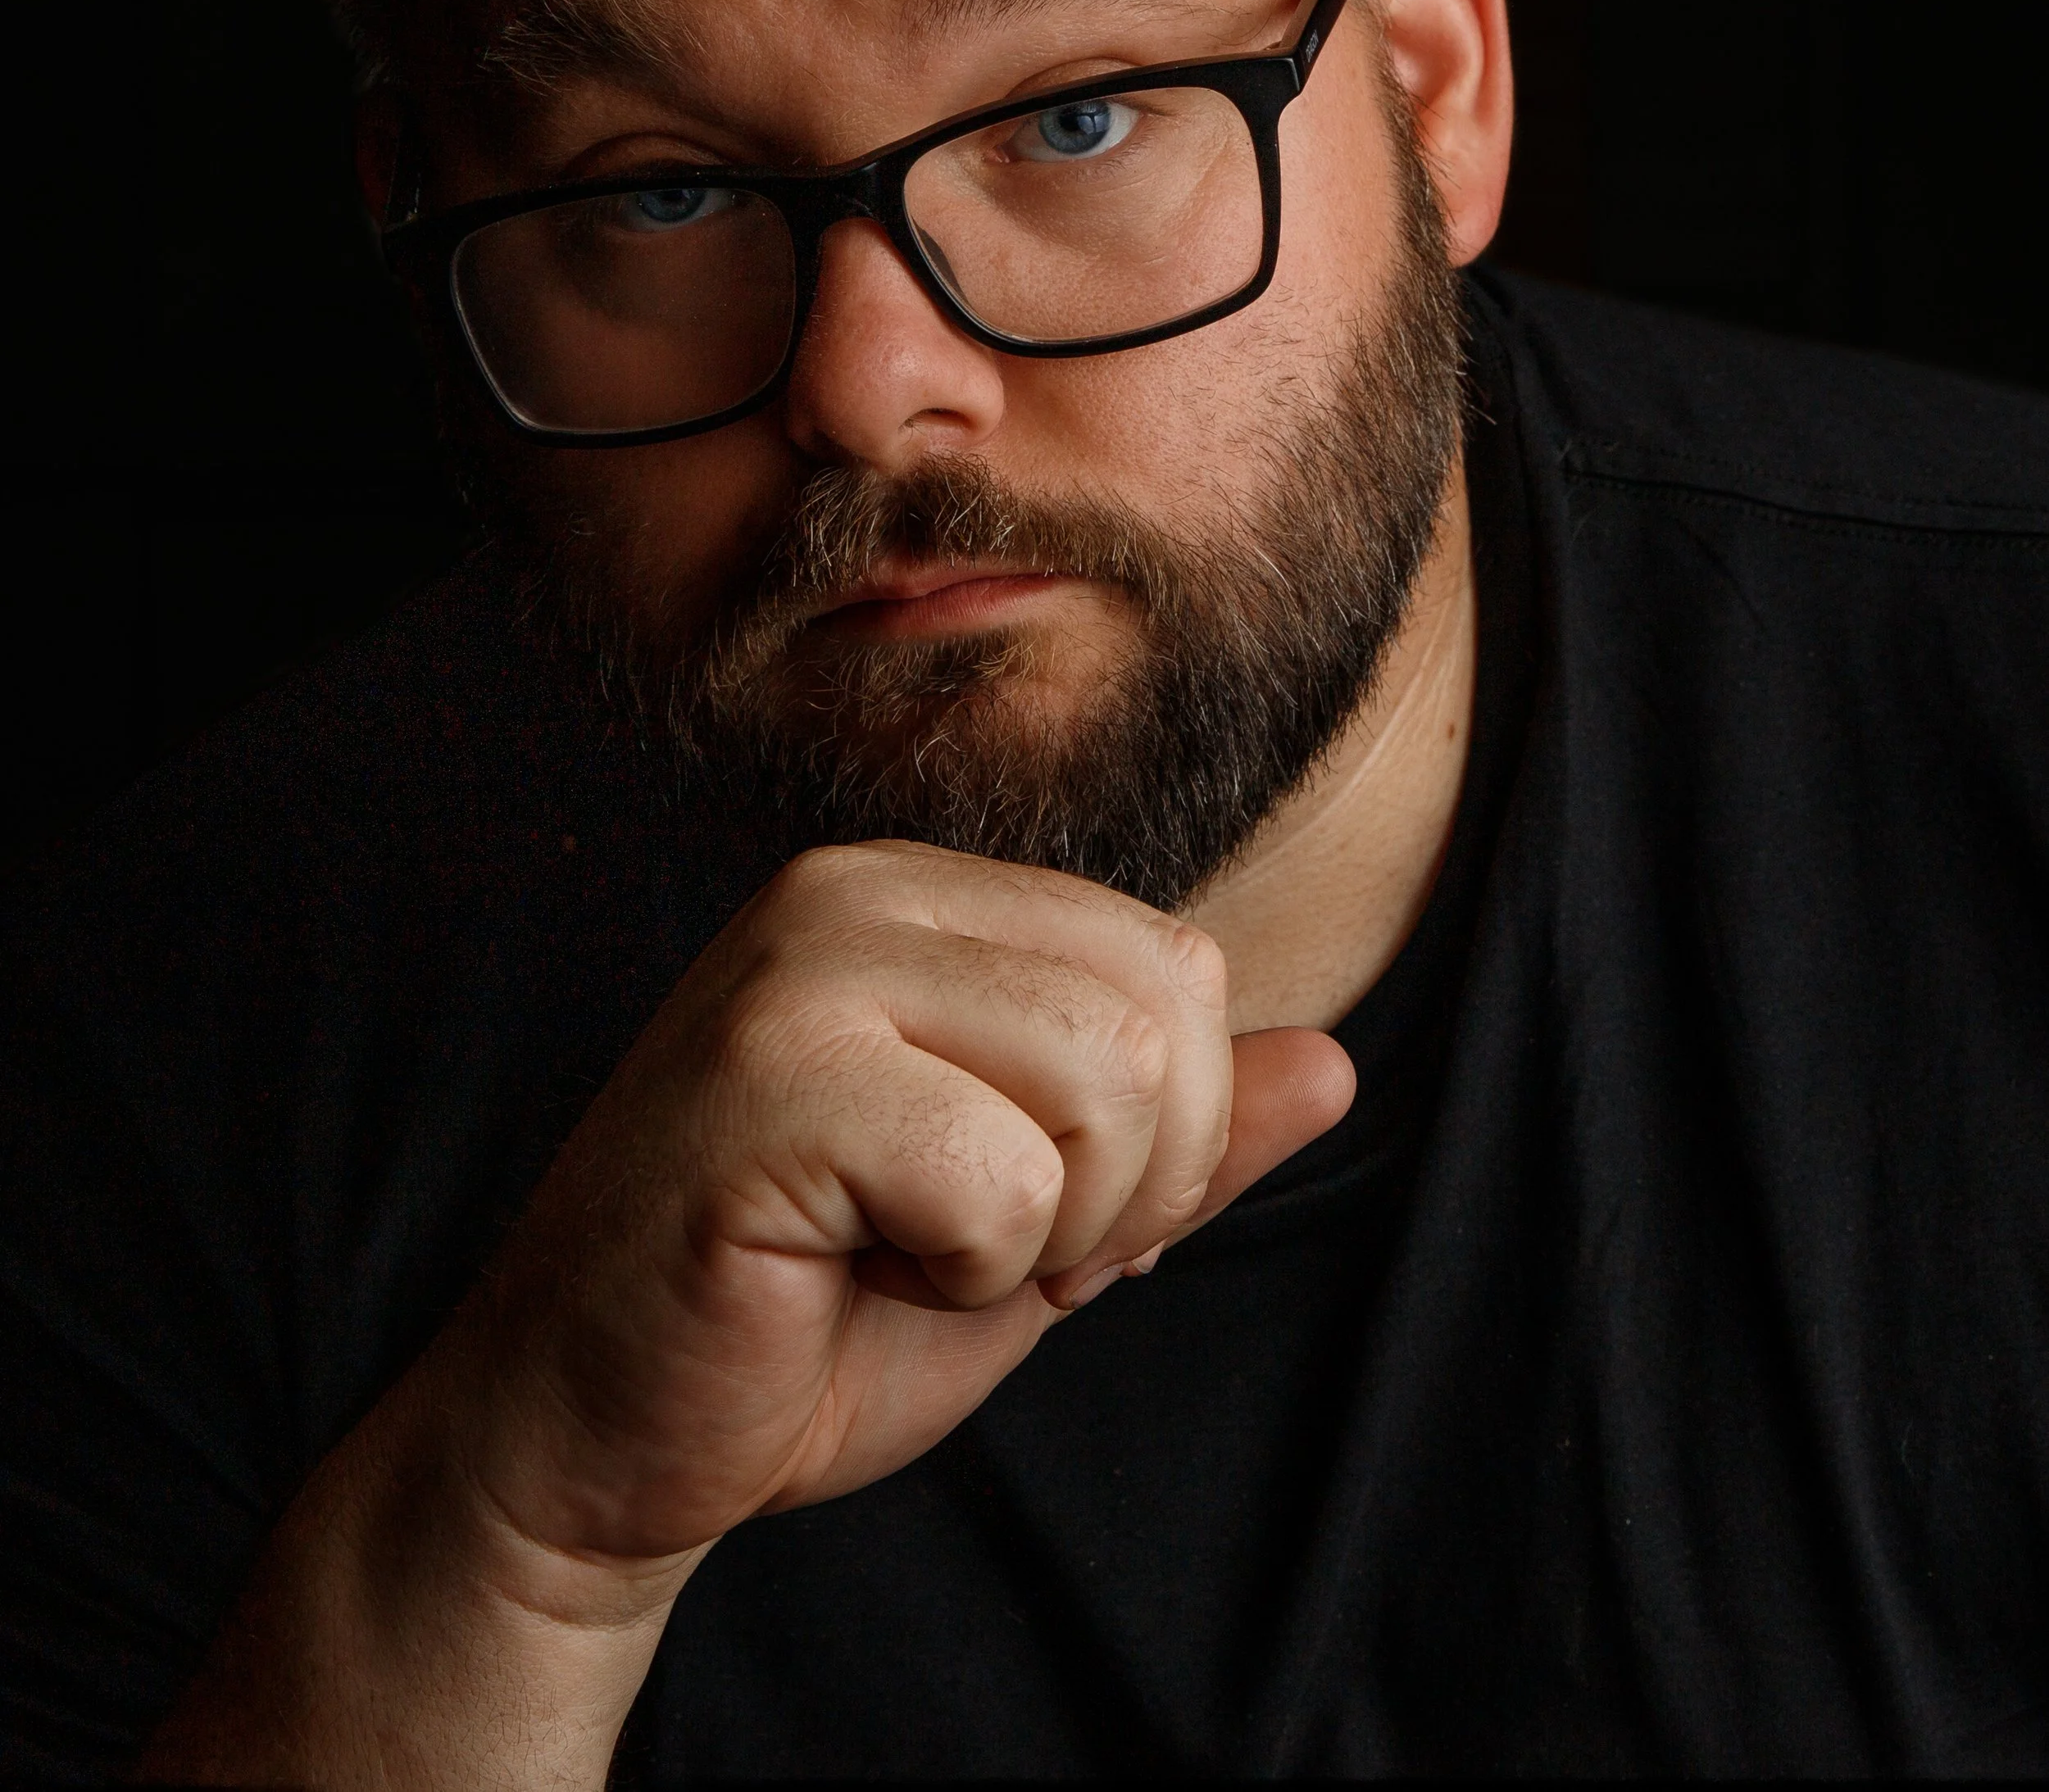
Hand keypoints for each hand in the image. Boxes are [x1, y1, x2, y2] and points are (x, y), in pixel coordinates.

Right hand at [447, 841, 1354, 1570]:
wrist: (590, 1440)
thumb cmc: (804, 1325)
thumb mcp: (1036, 1221)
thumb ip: (1174, 1136)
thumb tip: (1337, 1062)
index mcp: (917, 895)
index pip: (1173, 961)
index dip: (1157, 1137)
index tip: (1031, 1217)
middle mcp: (855, 890)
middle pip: (1162, 1008)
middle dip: (1125, 1182)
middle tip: (979, 1249)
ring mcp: (801, 970)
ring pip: (1107, 1076)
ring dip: (1046, 1228)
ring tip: (908, 1250)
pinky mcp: (766, 1079)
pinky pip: (1002, 1176)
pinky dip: (966, 1270)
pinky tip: (844, 1271)